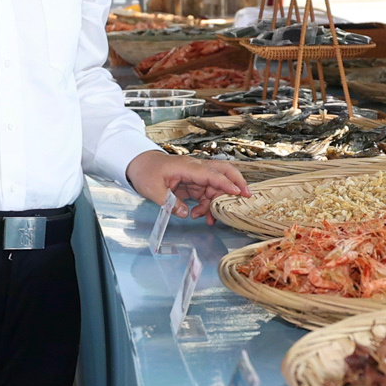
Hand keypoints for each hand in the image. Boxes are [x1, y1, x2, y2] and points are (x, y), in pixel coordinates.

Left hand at [127, 150, 248, 217]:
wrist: (138, 165)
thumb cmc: (145, 172)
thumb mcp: (153, 190)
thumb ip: (170, 202)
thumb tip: (185, 213)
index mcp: (187, 167)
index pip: (211, 174)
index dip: (226, 184)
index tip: (238, 193)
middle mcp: (195, 169)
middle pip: (222, 172)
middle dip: (236, 183)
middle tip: (247, 196)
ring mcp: (195, 176)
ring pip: (215, 187)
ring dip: (216, 203)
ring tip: (210, 219)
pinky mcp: (193, 183)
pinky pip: (206, 193)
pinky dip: (207, 205)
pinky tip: (200, 214)